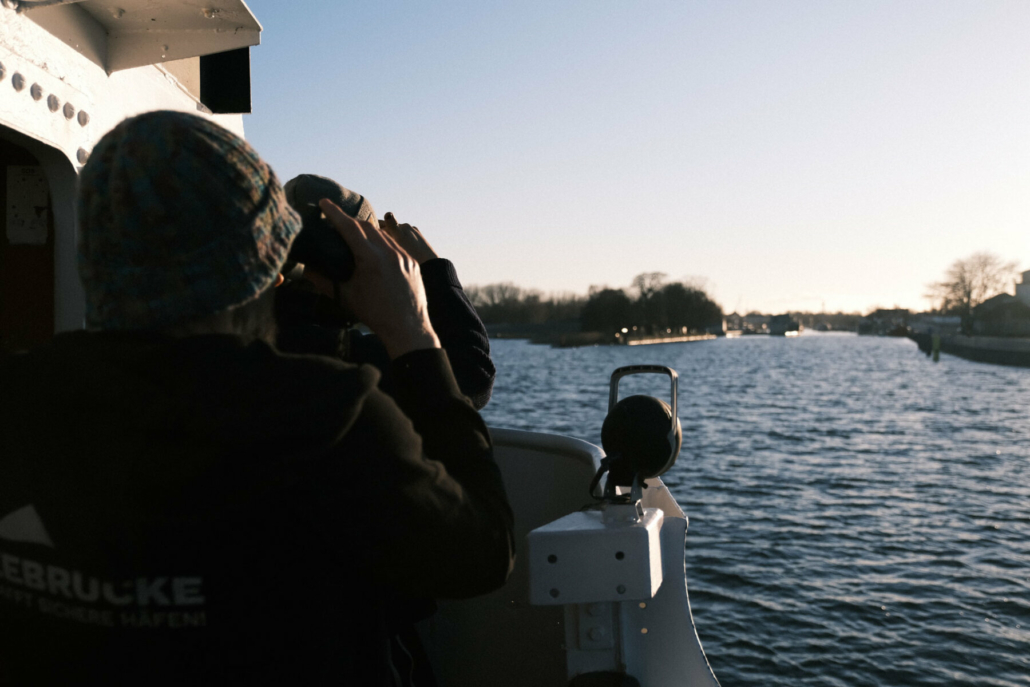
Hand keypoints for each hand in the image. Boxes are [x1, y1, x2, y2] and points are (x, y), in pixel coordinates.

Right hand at [310, 199, 440, 358]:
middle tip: (334, 218)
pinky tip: (373, 246)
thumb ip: (323, 282)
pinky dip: (381, 241)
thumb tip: (307, 270)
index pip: (349, 228)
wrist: (407, 328)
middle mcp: (390, 253)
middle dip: (349, 220)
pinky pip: (395, 245)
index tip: (324, 202)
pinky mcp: (412, 262)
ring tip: (353, 231)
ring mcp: (404, 256)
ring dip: (366, 230)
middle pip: (366, 227)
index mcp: (371, 259)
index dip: (334, 213)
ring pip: (382, 234)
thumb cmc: (374, 314)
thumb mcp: (346, 297)